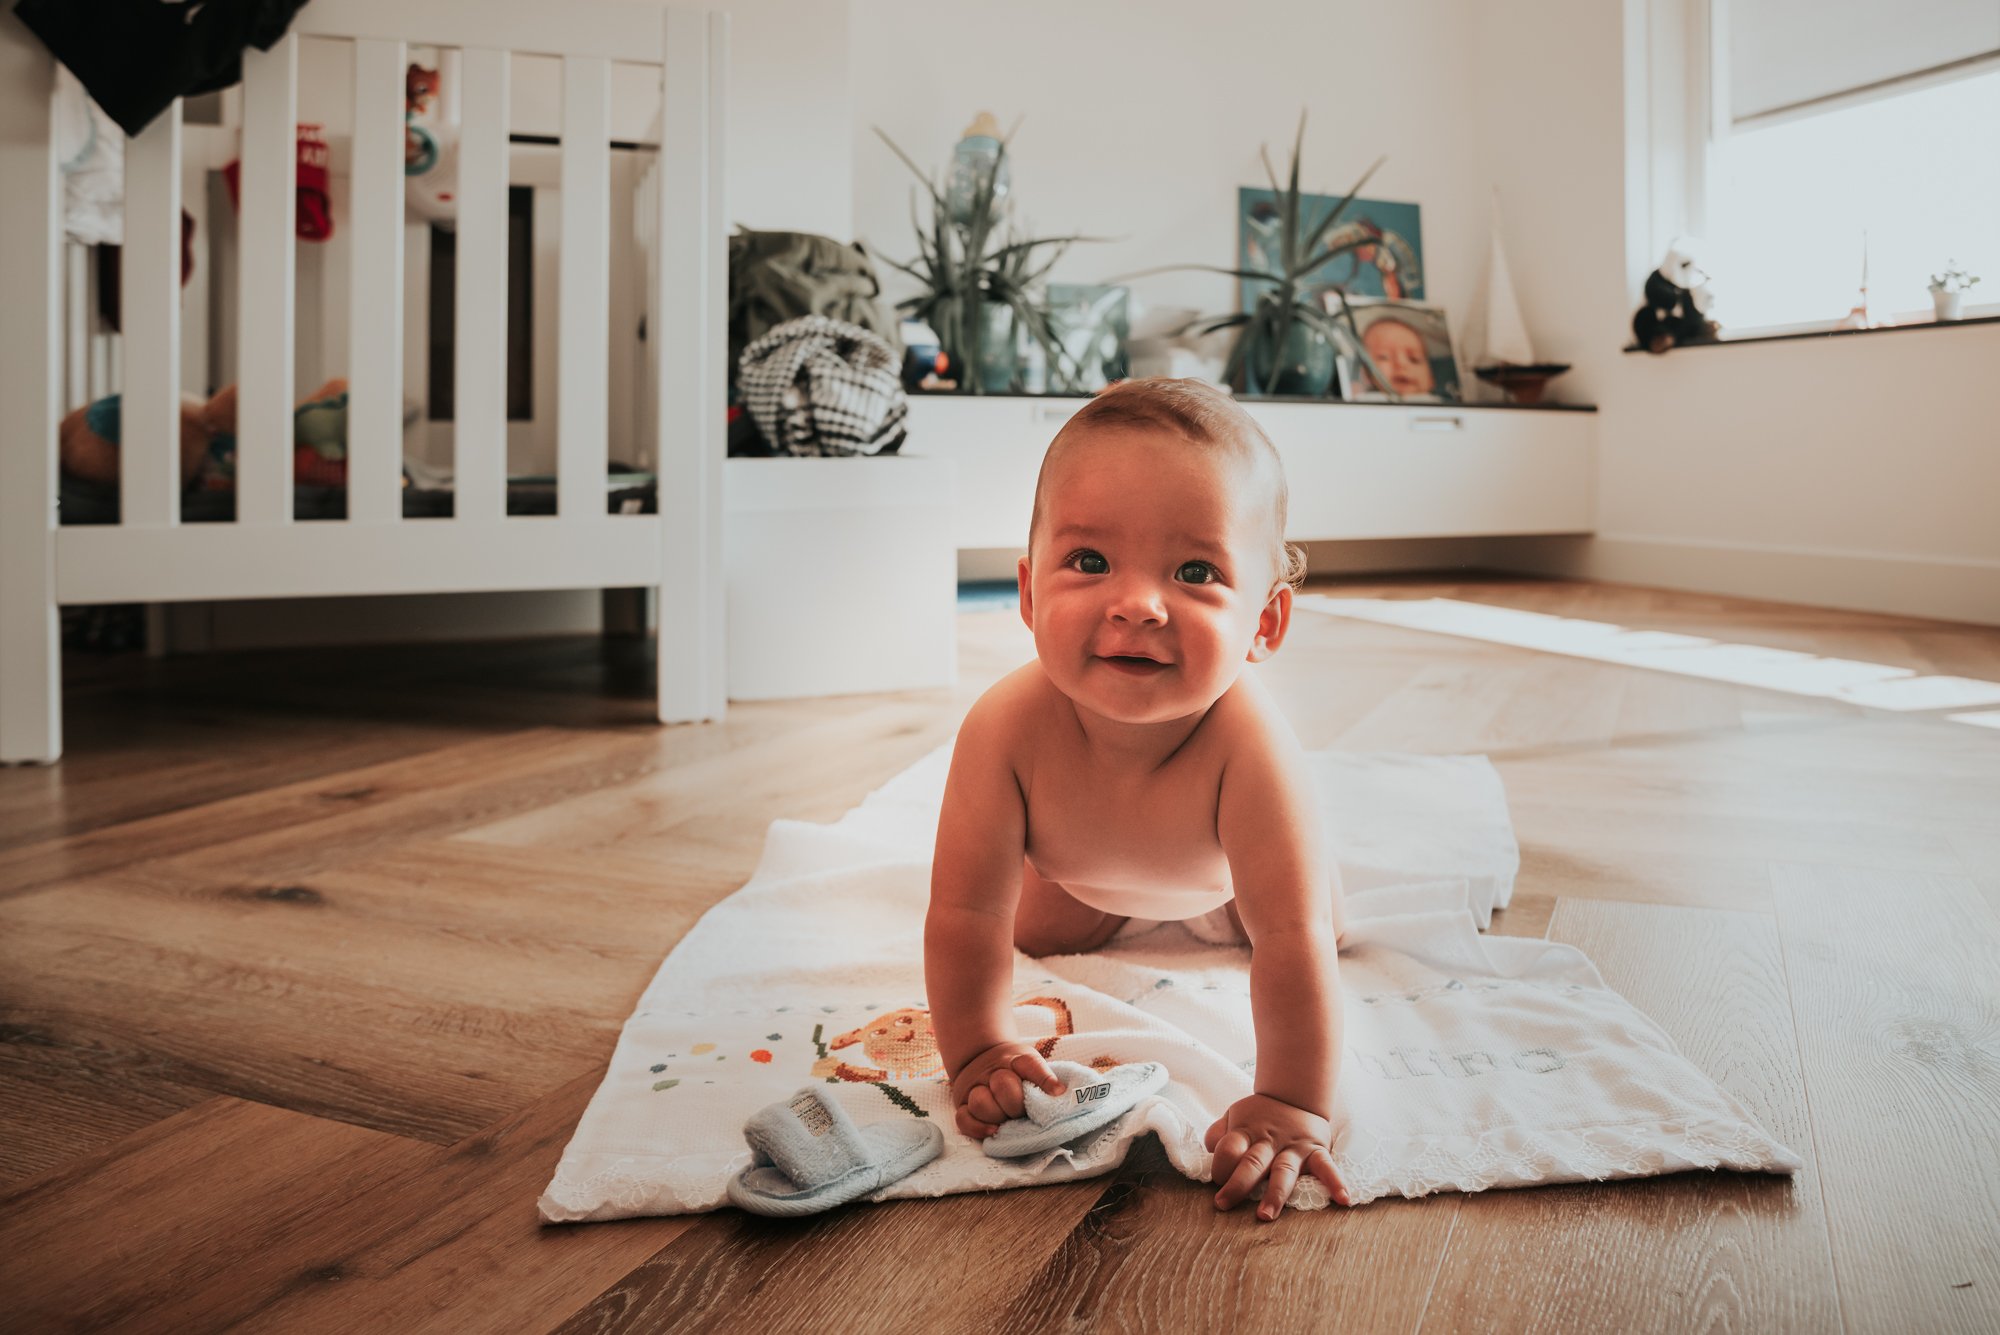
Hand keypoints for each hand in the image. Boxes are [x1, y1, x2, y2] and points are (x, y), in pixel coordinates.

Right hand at [947, 1041, 1065, 1140]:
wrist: (980, 1056)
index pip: (1029, 1065)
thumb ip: (1044, 1078)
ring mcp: (974, 1088)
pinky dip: (978, 1128)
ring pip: (981, 1103)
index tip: (1057, 1094)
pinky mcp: (962, 1104)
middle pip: (1003, 1085)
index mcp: (1014, 1059)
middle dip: (1017, 1104)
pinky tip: (994, 1131)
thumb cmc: (1013, 1067)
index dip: (1044, 1079)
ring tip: (1007, 1121)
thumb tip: (1061, 1095)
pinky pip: (963, 1119)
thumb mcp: (1030, 1062)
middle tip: (1023, 1111)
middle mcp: (992, 1072)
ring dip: (997, 1115)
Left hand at [1204, 1092, 1348, 1218]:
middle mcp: (1269, 1140)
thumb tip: (1210, 1148)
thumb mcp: (1234, 1115)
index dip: (1220, 1164)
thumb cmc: (1259, 1115)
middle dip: (1237, 1185)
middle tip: (1223, 1204)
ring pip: (1284, 1171)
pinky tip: (1342, 1200)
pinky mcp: (1316, 1151)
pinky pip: (1327, 1167)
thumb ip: (1218, 1133)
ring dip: (1275, 1194)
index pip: (1228, 1148)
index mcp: (1246, 1131)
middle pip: (1252, 1163)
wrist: (1295, 1094)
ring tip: (1265, 1215)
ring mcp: (1294, 1146)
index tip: (1216, 1181)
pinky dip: (1335, 1182)